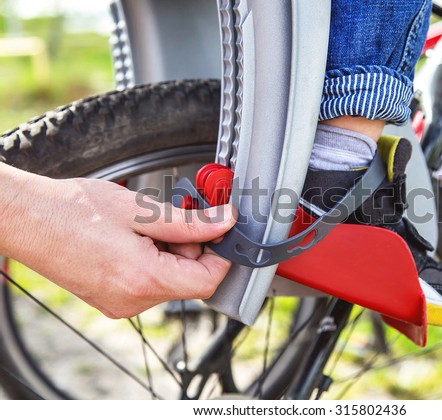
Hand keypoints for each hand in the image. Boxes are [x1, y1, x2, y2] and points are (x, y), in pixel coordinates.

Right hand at [0, 165, 235, 318]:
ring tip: (146, 225)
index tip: (221, 230)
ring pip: (169, 280)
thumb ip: (191, 222)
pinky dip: (153, 260)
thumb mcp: (142, 210)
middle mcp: (133, 300)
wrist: (28, 219)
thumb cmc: (73, 211)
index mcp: (144, 279)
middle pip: (189, 280)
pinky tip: (135, 237)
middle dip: (192, 247)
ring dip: (171, 252)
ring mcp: (120, 303)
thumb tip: (225, 221)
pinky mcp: (110, 299)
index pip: (207, 281)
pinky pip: (148, 283)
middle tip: (175, 217)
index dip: (221, 255)